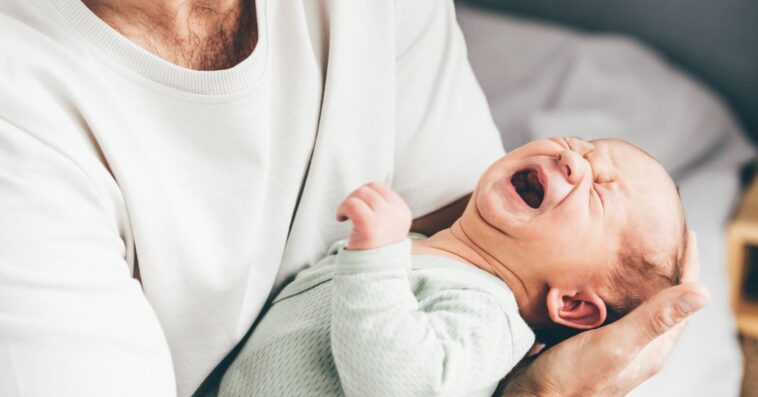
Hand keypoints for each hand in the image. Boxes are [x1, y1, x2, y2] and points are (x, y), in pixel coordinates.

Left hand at [336, 183, 412, 249]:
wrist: (372, 274)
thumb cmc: (374, 250)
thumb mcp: (386, 226)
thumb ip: (382, 208)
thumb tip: (365, 189)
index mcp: (403, 213)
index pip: (380, 188)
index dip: (364, 195)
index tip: (358, 210)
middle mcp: (397, 214)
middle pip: (369, 189)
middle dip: (354, 197)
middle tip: (349, 214)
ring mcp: (384, 218)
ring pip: (360, 194)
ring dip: (347, 203)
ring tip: (345, 217)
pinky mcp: (369, 224)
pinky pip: (351, 203)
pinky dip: (342, 209)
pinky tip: (340, 219)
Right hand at [501, 230, 708, 396]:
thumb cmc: (572, 378)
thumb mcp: (616, 345)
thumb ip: (654, 319)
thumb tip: (704, 293)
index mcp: (651, 348)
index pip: (680, 302)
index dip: (687, 267)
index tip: (686, 235)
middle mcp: (635, 346)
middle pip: (657, 300)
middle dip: (659, 267)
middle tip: (654, 234)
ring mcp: (610, 344)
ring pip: (628, 303)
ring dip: (630, 276)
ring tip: (625, 245)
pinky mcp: (586, 340)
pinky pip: (603, 308)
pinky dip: (603, 287)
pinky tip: (591, 273)